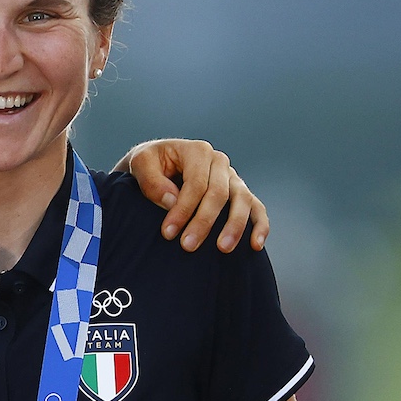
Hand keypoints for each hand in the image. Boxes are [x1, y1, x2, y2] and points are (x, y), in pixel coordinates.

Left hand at [117, 139, 268, 252]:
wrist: (158, 165)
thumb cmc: (149, 165)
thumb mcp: (140, 163)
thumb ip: (151, 180)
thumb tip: (171, 200)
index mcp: (197, 151)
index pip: (196, 183)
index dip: (183, 209)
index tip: (168, 233)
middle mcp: (219, 162)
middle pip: (219, 194)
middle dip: (204, 221)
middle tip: (187, 246)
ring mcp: (232, 177)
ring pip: (242, 201)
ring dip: (234, 226)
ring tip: (223, 249)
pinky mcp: (239, 193)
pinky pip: (256, 208)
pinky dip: (259, 225)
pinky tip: (255, 245)